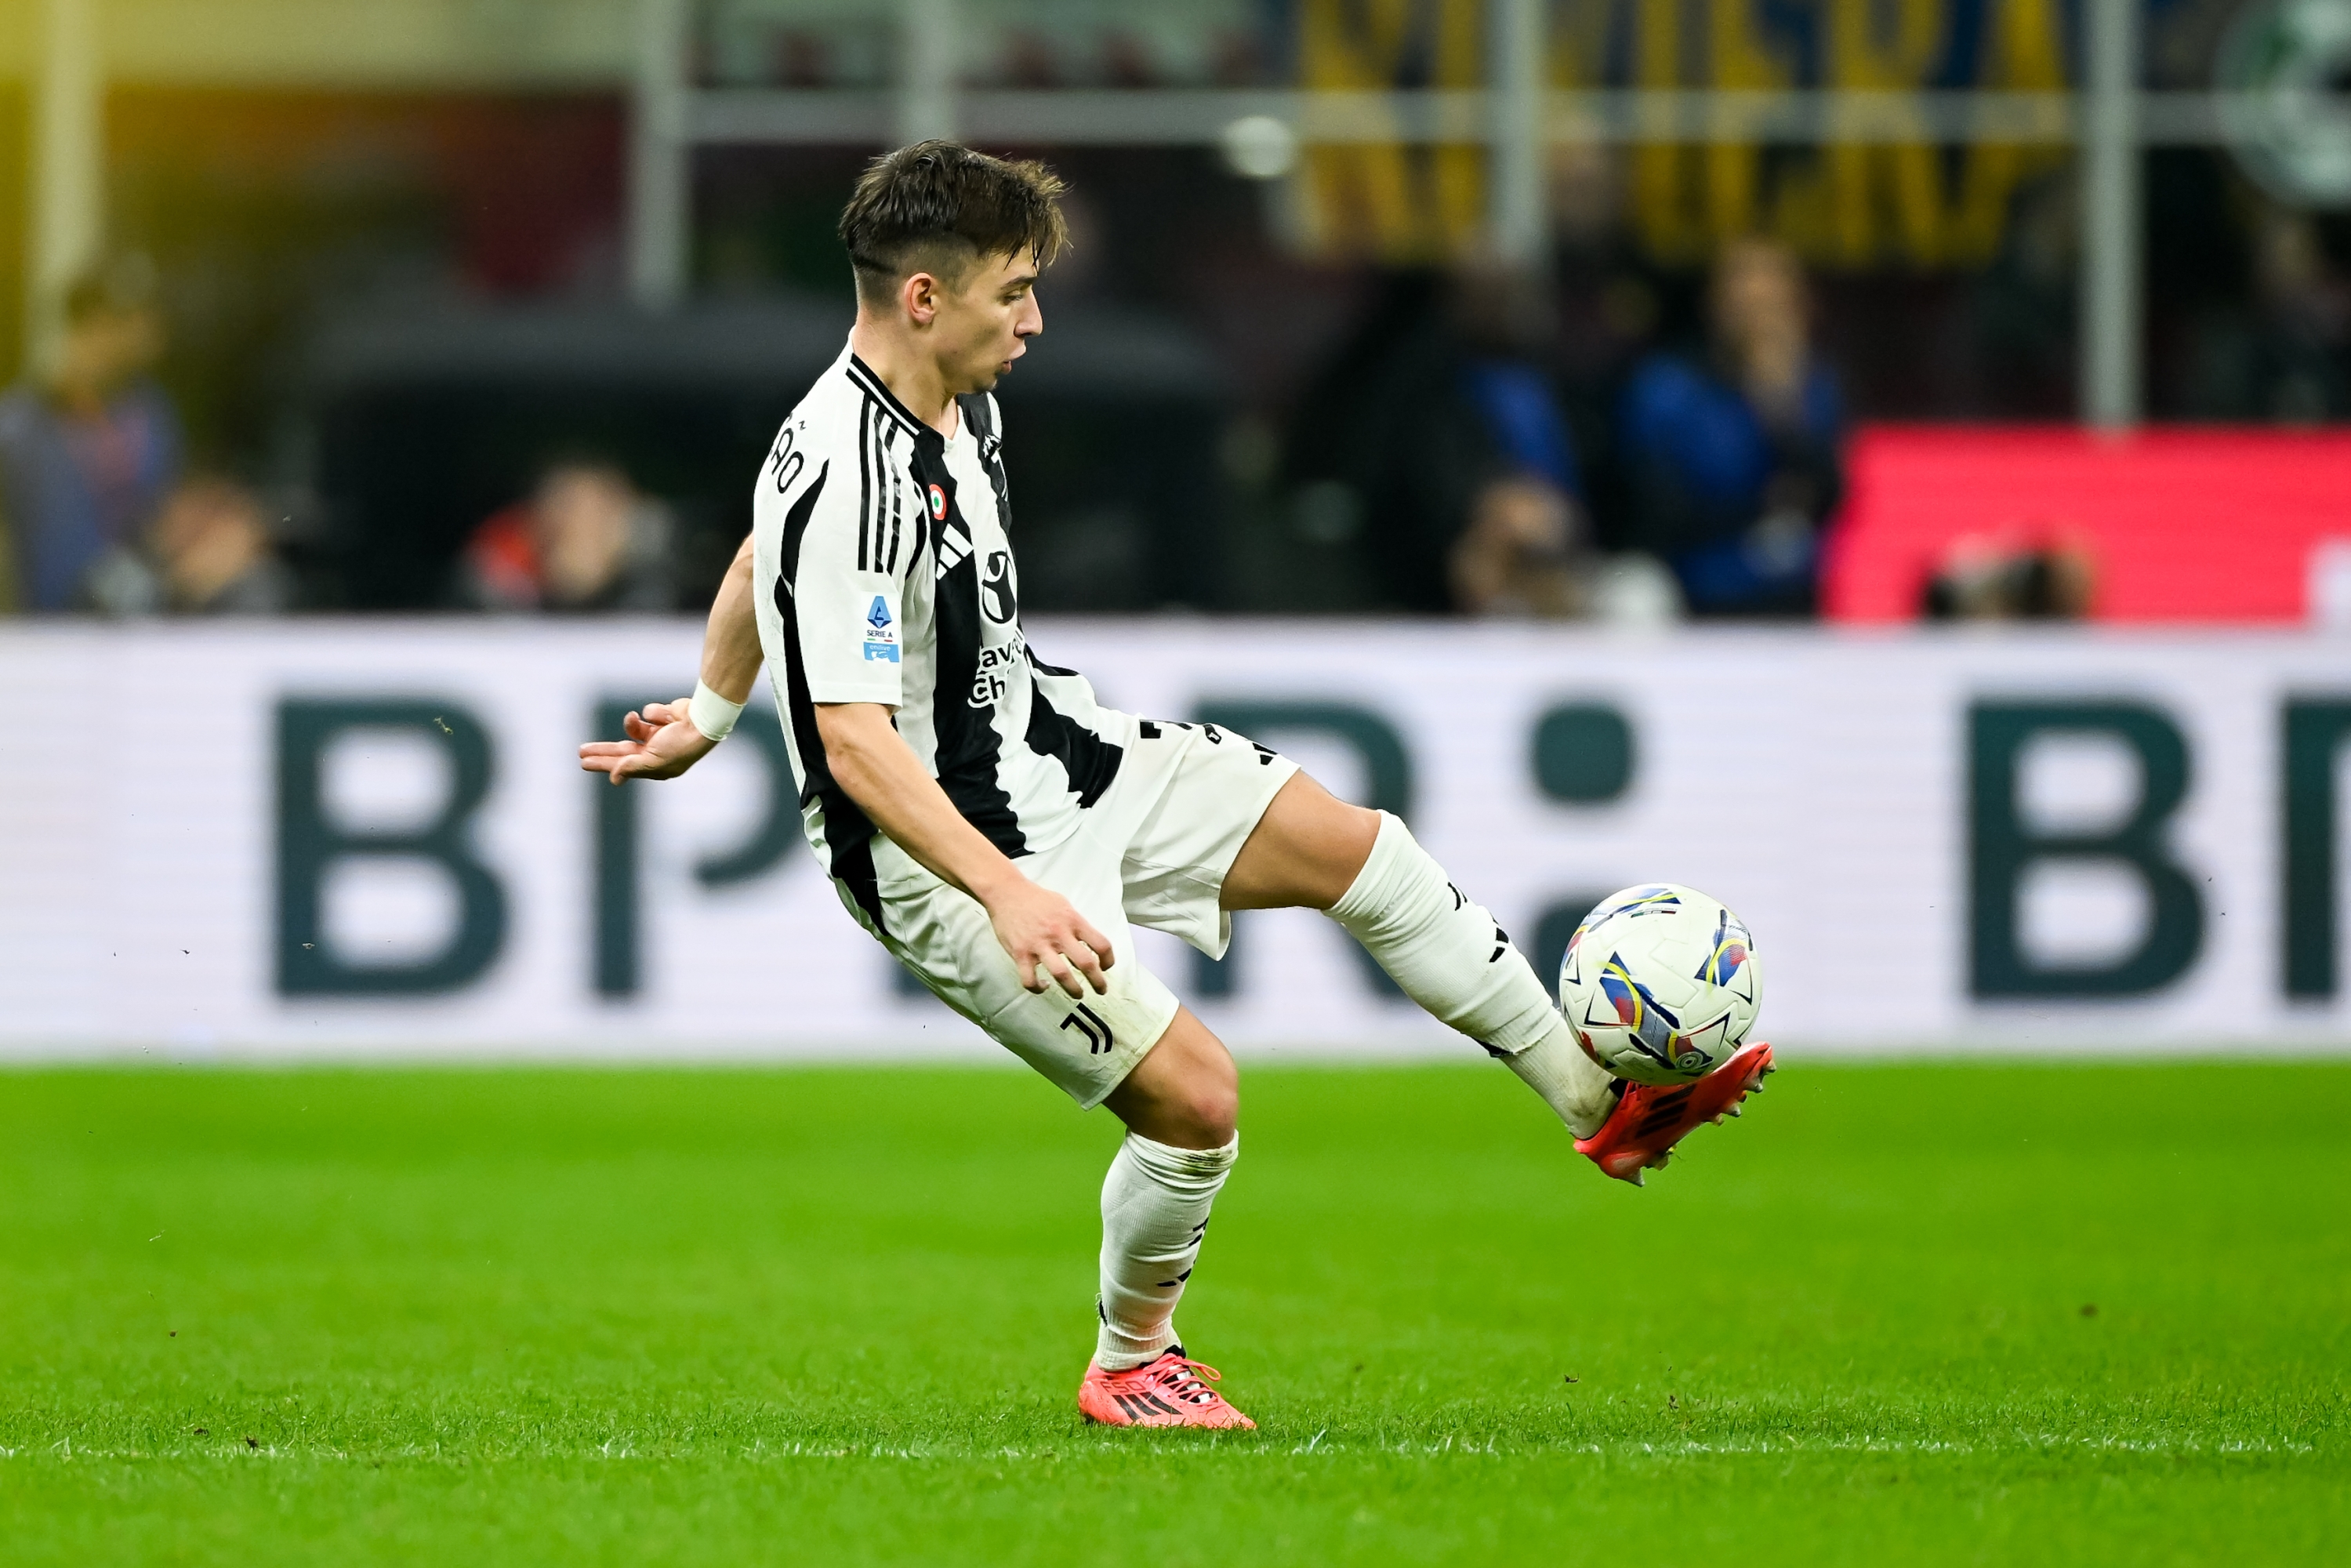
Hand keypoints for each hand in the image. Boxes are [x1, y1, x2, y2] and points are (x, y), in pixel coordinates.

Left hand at [578, 697, 718, 783]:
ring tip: (632, 718)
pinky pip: (648, 714)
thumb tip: (614, 779)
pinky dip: (654, 713)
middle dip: (603, 750)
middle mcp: (656, 753)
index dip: (603, 765)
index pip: (623, 767)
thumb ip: (631, 767)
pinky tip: (666, 716)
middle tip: (581, 751)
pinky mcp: (663, 718)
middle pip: (622, 752)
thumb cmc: (681, 744)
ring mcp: (660, 735)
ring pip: (633, 730)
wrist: (703, 720)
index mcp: (655, 767)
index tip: (584, 763)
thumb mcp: (653, 760)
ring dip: (630, 724)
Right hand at [981, 875, 1113, 996]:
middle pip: (1086, 963)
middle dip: (1098, 981)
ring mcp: (1039, 945)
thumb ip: (1076, 923)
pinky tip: (1043, 986)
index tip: (1106, 967)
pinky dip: (1038, 988)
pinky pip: (1030, 979)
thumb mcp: (1064, 905)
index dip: (1109, 959)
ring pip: (1062, 975)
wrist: (1007, 892)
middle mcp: (1059, 934)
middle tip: (1101, 989)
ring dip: (1073, 989)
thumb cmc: (1036, 898)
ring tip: (1078, 994)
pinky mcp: (1021, 953)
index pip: (1101, 944)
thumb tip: (1088, 941)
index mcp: (1073, 921)